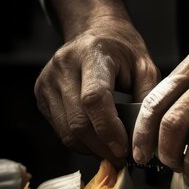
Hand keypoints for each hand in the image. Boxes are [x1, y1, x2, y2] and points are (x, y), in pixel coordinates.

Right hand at [35, 18, 159, 165]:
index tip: (123, 149)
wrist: (95, 32)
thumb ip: (147, 97)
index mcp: (91, 54)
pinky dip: (79, 140)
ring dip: (90, 148)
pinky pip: (59, 129)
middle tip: (121, 157)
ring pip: (66, 131)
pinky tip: (96, 137)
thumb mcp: (145, 65)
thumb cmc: (123, 50)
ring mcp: (47, 80)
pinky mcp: (41, 94)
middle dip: (101, 147)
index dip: (108, 129)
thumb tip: (145, 137)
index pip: (93, 99)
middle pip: (77, 121)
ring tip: (110, 149)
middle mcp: (63, 66)